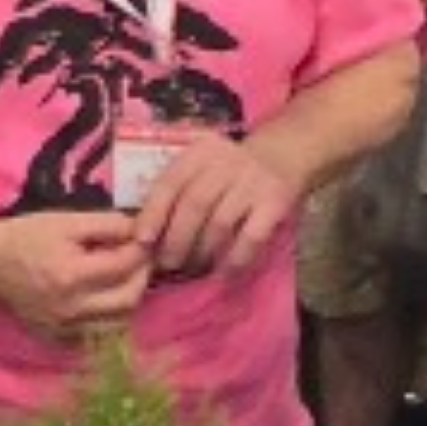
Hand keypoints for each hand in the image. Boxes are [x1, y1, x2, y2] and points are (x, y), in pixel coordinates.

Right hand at [0, 209, 153, 339]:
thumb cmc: (25, 236)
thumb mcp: (65, 221)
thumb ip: (107, 225)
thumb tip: (140, 231)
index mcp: (71, 275)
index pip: (125, 265)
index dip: (141, 249)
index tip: (144, 237)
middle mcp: (70, 308)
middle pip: (129, 298)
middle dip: (142, 275)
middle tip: (141, 257)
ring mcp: (64, 328)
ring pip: (118, 321)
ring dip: (130, 297)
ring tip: (126, 275)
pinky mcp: (58, 337)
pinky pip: (98, 332)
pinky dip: (110, 315)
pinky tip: (106, 295)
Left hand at [129, 133, 294, 280]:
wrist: (283, 154)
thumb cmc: (230, 170)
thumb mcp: (202, 166)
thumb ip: (176, 191)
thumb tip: (144, 236)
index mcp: (200, 152)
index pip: (170, 183)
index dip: (153, 214)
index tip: (142, 241)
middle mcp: (226, 162)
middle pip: (195, 204)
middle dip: (177, 239)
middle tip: (168, 264)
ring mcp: (253, 181)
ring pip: (220, 222)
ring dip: (203, 252)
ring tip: (194, 268)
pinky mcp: (275, 201)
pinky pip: (251, 236)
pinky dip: (236, 258)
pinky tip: (226, 272)